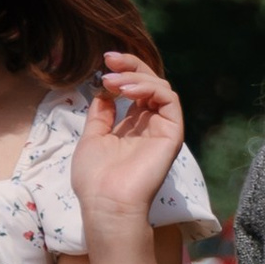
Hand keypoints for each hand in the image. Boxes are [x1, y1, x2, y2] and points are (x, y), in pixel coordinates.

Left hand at [71, 53, 185, 239]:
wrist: (106, 203)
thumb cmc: (95, 179)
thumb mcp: (92, 138)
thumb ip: (101, 114)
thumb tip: (103, 91)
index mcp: (132, 126)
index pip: (135, 88)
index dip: (123, 71)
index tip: (104, 62)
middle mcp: (150, 124)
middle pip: (150, 83)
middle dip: (130, 66)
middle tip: (109, 60)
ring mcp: (162, 128)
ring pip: (161, 87)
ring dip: (137, 76)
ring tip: (114, 81)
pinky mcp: (172, 133)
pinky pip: (170, 100)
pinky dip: (150, 88)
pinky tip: (127, 91)